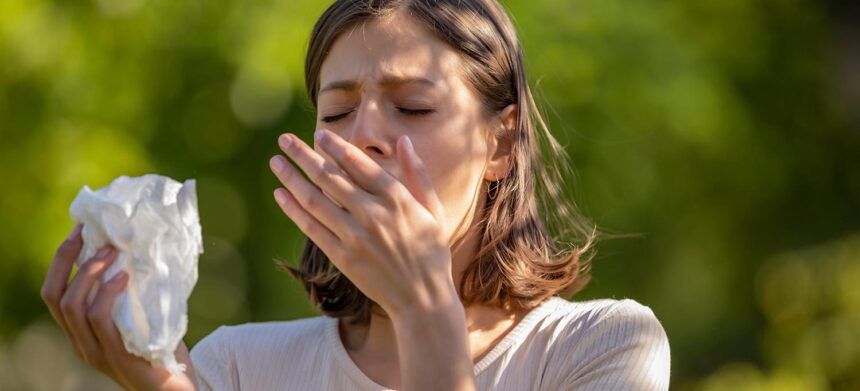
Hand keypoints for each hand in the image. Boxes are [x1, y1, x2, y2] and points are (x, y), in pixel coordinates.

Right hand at [40, 224, 196, 390]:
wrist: (178, 390)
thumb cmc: (161, 350)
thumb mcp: (139, 319)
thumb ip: (131, 295)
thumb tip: (138, 250)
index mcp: (80, 333)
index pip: (53, 293)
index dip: (61, 260)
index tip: (78, 230)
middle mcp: (81, 343)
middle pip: (55, 296)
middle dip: (68, 260)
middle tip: (93, 235)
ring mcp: (97, 352)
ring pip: (73, 307)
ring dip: (89, 273)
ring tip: (112, 252)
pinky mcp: (118, 358)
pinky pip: (101, 321)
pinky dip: (108, 294)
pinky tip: (124, 278)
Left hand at [269, 129, 458, 315]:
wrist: (422, 297)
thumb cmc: (430, 251)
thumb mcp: (432, 209)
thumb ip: (417, 173)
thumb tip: (405, 140)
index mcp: (397, 198)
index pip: (358, 164)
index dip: (335, 146)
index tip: (319, 134)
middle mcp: (373, 213)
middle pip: (330, 177)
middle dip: (304, 155)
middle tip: (284, 140)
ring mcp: (355, 236)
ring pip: (315, 200)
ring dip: (292, 178)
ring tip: (276, 162)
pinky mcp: (342, 256)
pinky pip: (312, 228)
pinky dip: (294, 210)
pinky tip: (280, 194)